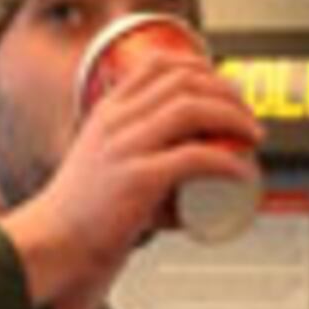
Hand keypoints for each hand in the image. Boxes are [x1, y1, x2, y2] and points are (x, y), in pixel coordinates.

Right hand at [3, 54, 261, 308]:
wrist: (55, 243)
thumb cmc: (83, 213)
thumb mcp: (103, 162)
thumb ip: (133, 153)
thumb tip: (183, 164)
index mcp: (107, 111)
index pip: (157, 64)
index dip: (201, 67)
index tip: (227, 87)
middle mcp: (117, 121)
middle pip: (183, 81)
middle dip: (228, 92)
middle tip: (249, 118)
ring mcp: (126, 147)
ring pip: (192, 109)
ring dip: (234, 118)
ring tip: (252, 139)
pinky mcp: (139, 179)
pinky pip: (195, 157)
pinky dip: (227, 161)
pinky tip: (242, 172)